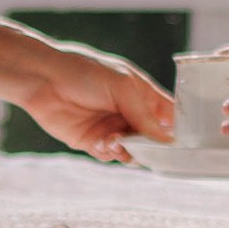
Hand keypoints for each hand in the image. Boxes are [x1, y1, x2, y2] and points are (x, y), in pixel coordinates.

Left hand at [8, 37, 174, 160]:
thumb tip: (168, 141)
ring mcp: (112, 128)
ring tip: (118, 141)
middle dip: (152, 147)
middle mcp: (130, 113)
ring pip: (133, 151)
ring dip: (131, 152)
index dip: (179, 131)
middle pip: (153, 140)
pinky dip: (111, 152)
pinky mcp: (93, 141)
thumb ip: (145, 115)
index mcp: (143, 94)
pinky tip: (104, 142)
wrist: (43, 79)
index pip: (170, 116)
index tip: (184, 146)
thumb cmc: (85, 72)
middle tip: (150, 150)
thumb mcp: (122, 87)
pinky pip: (111, 155)